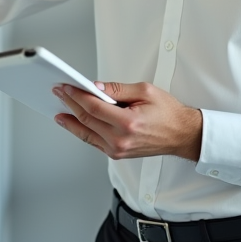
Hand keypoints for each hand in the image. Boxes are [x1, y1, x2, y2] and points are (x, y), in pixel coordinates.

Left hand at [53, 82, 202, 160]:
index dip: (76, 96)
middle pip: (86, 120)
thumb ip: (118, 89)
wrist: (181, 135)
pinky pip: (94, 142)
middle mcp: (121, 140)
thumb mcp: (145, 91)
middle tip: (59, 93)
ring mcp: (118, 150)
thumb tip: (96, 87)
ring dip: (70, 121)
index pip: (94, 108)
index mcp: (128, 123)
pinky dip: (82, 131)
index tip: (66, 87)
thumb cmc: (168, 113)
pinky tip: (74, 123)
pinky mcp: (117, 154)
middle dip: (70, 105)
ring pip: (86, 134)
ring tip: (59, 110)